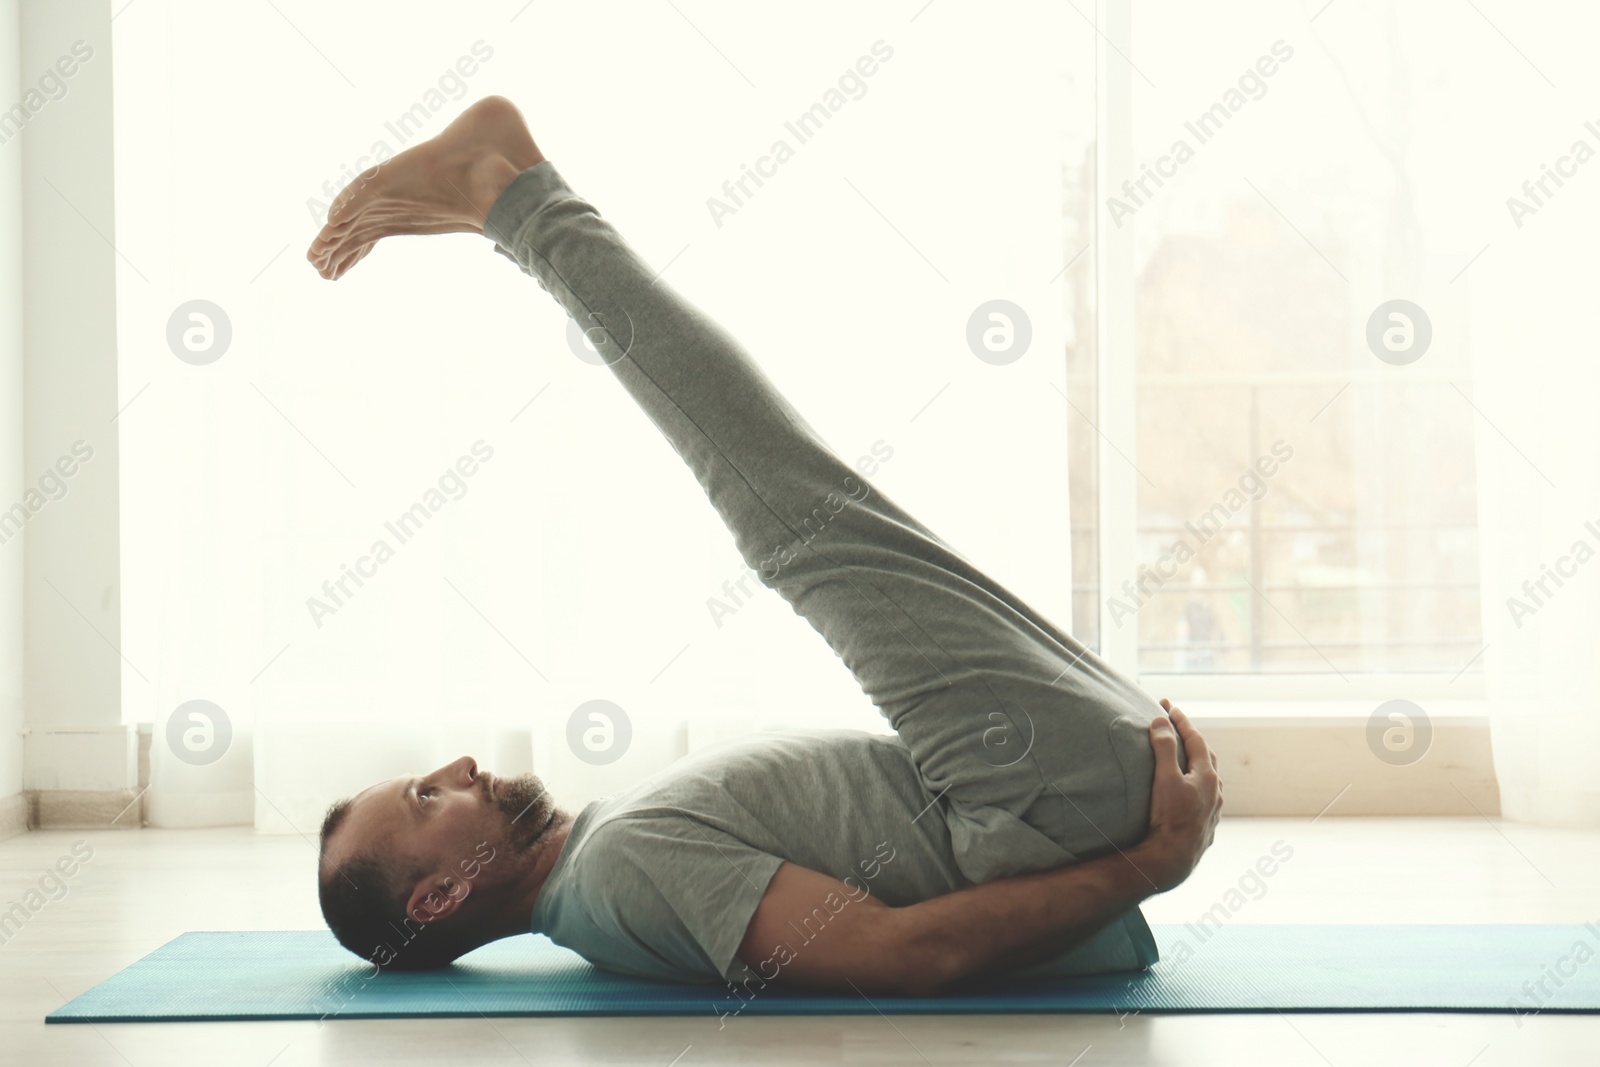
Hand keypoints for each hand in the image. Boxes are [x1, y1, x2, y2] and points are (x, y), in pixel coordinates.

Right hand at [1133, 699, 1222, 892]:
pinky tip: (1187, 791)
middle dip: (1190, 738)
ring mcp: (1212, 809)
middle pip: (1205, 756)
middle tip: (1175, 725)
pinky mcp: (1205, 825)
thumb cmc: (1169, 818)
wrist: (1173, 859)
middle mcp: (1214, 791)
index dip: (1181, 721)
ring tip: (1182, 756)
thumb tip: (1161, 722)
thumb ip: (1164, 748)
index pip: (1195, 739)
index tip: (1168, 706)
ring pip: (1208, 778)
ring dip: (1195, 762)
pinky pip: (1203, 797)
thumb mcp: (1164, 778)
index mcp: (1206, 776)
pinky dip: (1195, 784)